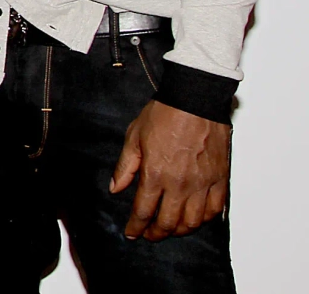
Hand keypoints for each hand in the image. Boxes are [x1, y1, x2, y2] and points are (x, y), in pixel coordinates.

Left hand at [110, 100, 229, 239]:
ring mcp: (203, 183)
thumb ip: (125, 167)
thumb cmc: (164, 114)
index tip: (132, 233)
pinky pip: (214, 209)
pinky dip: (204, 219)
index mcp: (156, 173)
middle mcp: (180, 184)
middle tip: (150, 234)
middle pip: (169, 222)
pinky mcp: (220, 179)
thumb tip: (115, 188)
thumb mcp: (134, 137)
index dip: (136, 226)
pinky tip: (195, 219)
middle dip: (157, 233)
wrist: (195, 101)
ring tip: (170, 229)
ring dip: (180, 230)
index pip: (144, 211)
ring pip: (193, 221)